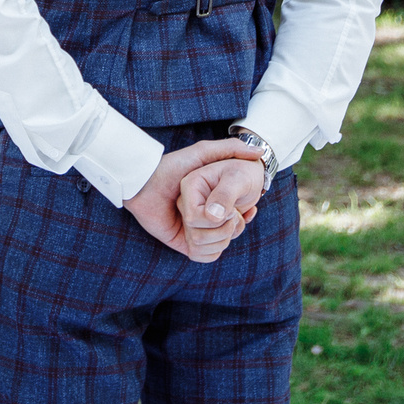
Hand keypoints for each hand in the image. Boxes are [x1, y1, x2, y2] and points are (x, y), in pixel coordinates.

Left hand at [125, 139, 258, 259]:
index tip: (251, 208)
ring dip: (222, 237)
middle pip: (230, 230)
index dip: (245, 212)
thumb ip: (231, 148)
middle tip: (236, 217)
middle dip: (235, 226)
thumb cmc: (173, 166)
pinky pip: (203, 255)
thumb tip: (259, 152)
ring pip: (219, 244)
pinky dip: (208, 250)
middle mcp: (203, 215)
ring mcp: (193, 230)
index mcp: (211, 199)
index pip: (236, 213)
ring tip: (220, 224)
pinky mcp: (182, 243)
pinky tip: (209, 235)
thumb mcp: (203, 153)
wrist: (144, 184)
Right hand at [178, 156, 266, 259]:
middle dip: (223, 232)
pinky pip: (201, 254)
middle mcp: (185, 204)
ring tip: (234, 222)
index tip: (233, 210)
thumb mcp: (239, 178)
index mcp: (189, 186)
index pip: (192, 218)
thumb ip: (226, 194)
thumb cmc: (244, 173)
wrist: (249, 178)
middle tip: (235, 215)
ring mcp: (189, 219)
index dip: (216, 221)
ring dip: (224, 240)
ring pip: (197, 248)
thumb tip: (212, 217)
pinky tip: (231, 230)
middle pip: (195, 237)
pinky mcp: (196, 231)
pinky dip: (220, 248)